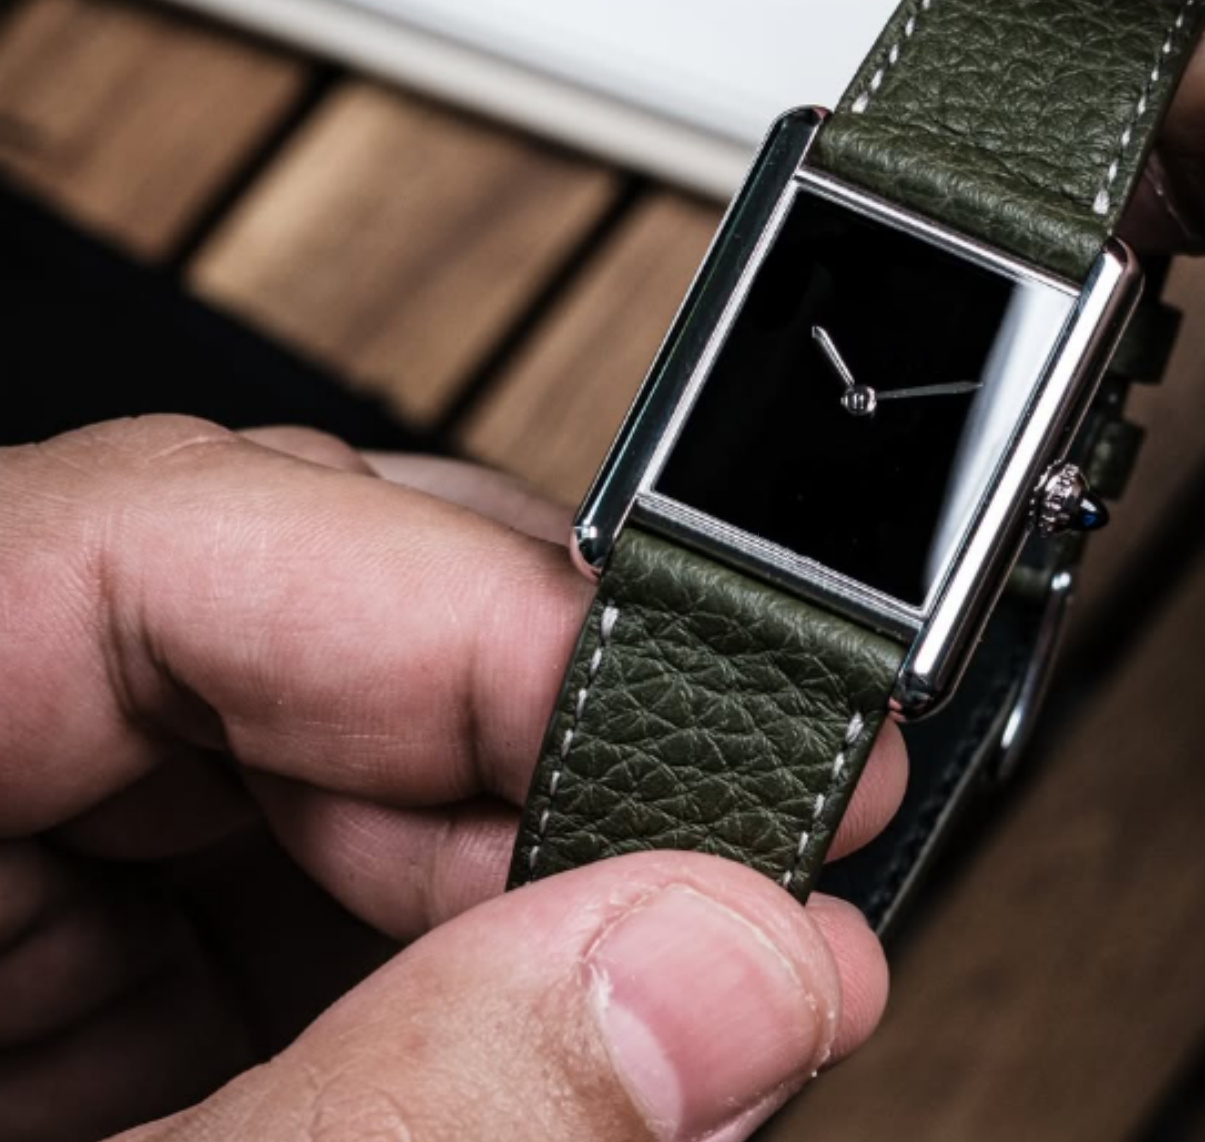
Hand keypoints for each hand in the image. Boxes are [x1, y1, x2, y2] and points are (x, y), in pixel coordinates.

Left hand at [0, 417, 903, 1141]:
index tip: (701, 718)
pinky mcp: (53, 968)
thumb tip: (721, 961)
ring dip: (505, 851)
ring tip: (651, 959)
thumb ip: (408, 1133)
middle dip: (522, 743)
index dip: (466, 610)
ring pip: (310, 742)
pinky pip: (282, 878)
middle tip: (721, 865)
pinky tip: (529, 1021)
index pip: (165, 538)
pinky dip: (437, 946)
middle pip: (266, 622)